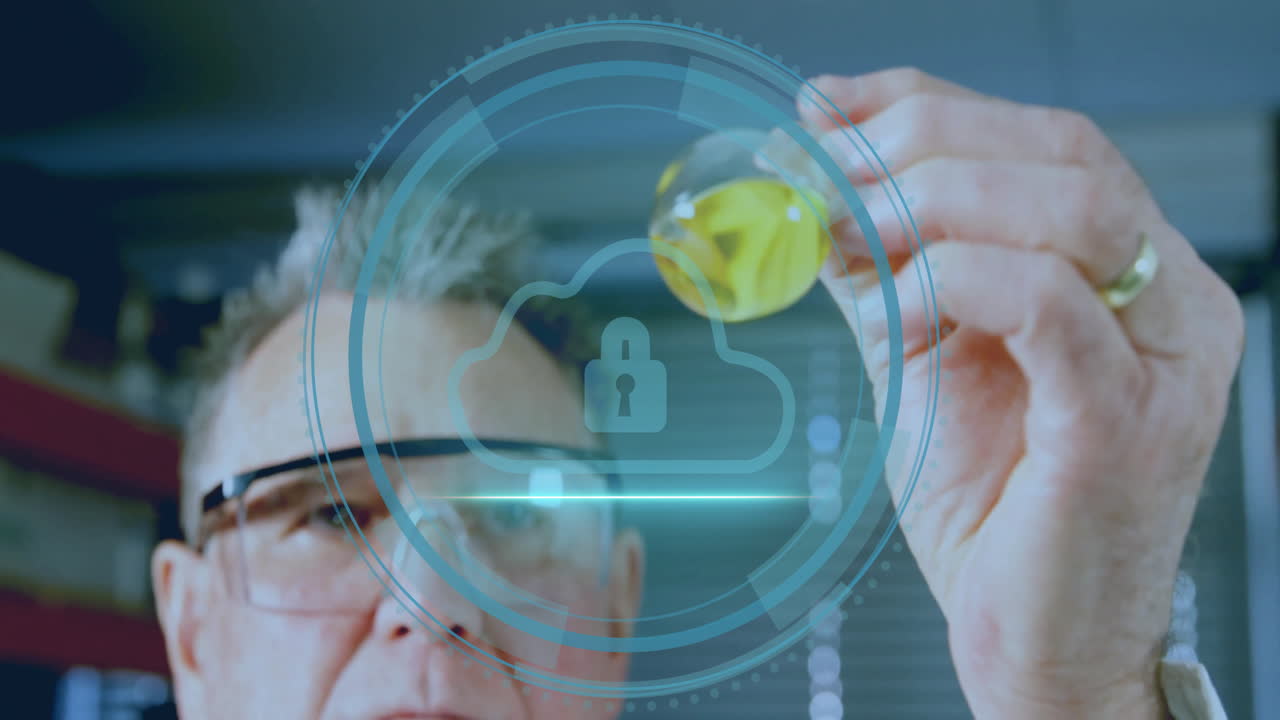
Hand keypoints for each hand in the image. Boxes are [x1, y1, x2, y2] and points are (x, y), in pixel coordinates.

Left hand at [802, 68, 1243, 718]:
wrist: (1038, 645)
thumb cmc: (991, 508)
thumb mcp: (927, 356)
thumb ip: (889, 267)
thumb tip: (816, 182)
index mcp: (1132, 273)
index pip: (1045, 136)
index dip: (928, 101)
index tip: (829, 106)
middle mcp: (1171, 299)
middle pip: (1063, 148)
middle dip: (921, 140)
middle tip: (825, 168)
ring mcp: (1164, 357)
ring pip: (1069, 206)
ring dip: (935, 198)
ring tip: (850, 231)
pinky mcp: (1126, 421)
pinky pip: (1049, 301)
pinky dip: (953, 278)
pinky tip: (894, 303)